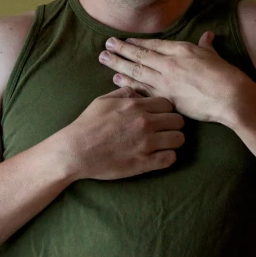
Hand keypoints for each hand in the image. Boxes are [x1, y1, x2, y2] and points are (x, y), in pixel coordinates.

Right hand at [60, 87, 184, 180]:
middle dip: (173, 124)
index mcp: (137, 106)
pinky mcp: (144, 163)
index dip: (166, 110)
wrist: (76, 150)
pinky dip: (168, 157)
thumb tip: (138, 92)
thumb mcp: (103, 100)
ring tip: (164, 143)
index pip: (168, 104)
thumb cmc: (87, 124)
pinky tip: (159, 156)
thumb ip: (124, 93)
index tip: (160, 116)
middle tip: (164, 130)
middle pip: (178, 121)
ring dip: (173, 141)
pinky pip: (170, 159)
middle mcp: (146, 123)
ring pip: (179, 139)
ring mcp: (146, 144)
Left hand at [98, 31, 245, 122]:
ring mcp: (166, 80)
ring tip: (104, 59)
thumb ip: (206, 46)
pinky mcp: (166, 97)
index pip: (153, 44)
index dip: (137, 42)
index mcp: (181, 50)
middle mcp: (170, 63)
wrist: (230, 97)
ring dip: (119, 64)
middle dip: (121, 50)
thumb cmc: (225, 76)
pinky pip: (142, 89)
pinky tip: (116, 81)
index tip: (124, 40)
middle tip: (105, 46)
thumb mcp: (214, 55)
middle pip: (140, 55)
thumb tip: (207, 36)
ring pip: (137, 70)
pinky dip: (128, 84)